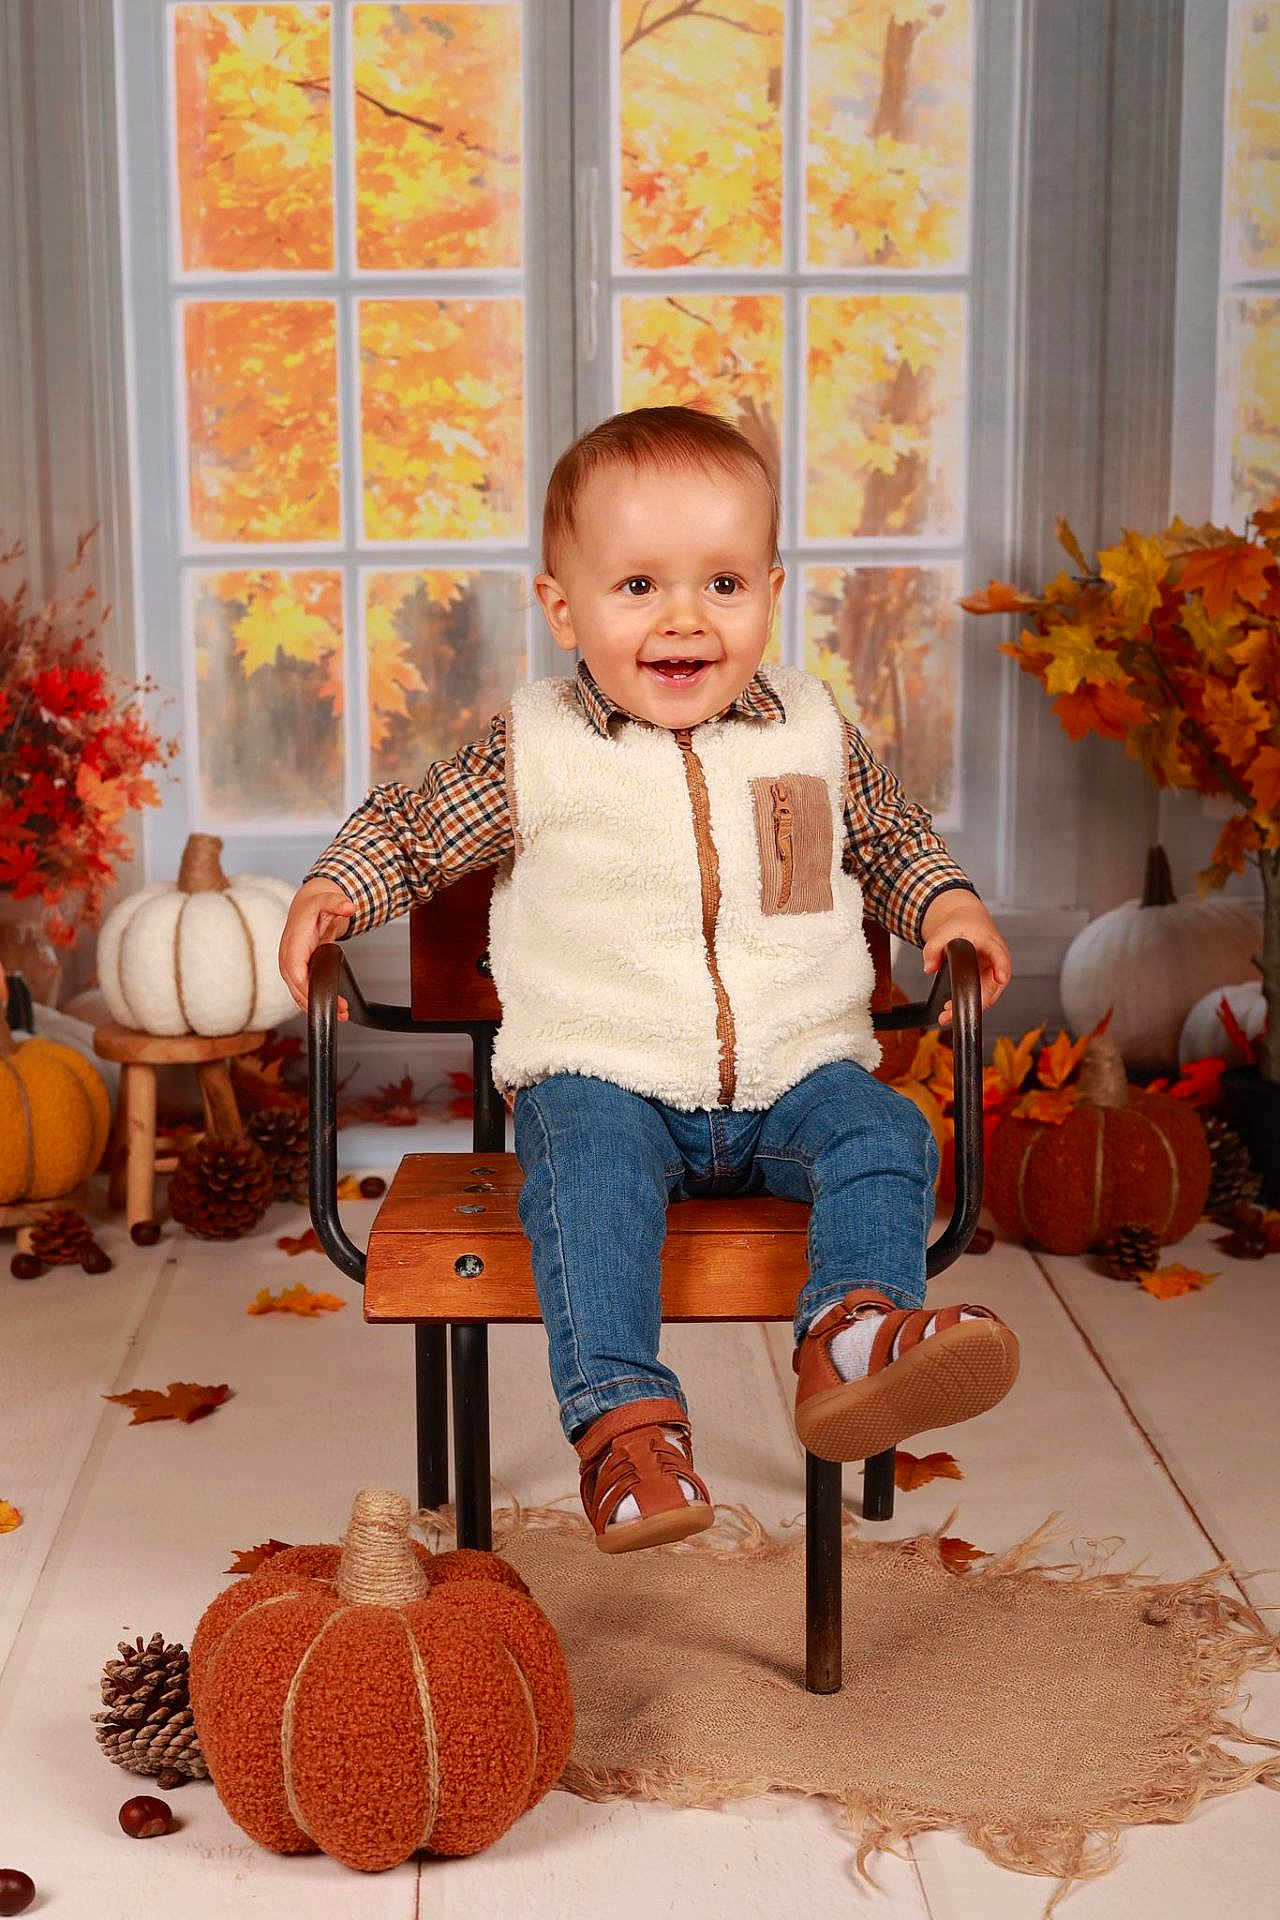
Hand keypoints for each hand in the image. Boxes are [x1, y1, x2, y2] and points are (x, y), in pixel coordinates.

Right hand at [278, 879, 356, 1019]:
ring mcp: (290, 967)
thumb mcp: (326, 900)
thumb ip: (337, 902)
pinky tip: (330, 1007)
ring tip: (341, 1013)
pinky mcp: (297, 973)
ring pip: (298, 994)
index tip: (325, 997)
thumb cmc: (313, 907)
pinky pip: (302, 992)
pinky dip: (314, 1001)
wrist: (306, 907)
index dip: (307, 988)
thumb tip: (348, 906)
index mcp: (292, 944)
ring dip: (317, 1006)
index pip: (295, 972)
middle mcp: (287, 958)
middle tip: (341, 1010)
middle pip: (297, 989)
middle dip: (317, 1002)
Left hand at [919, 894, 1011, 1029]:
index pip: (1000, 956)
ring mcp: (994, 972)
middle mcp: (997, 960)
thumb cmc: (962, 926)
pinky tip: (950, 1009)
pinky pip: (981, 995)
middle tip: (951, 1010)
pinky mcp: (988, 980)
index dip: (1002, 968)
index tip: (1001, 978)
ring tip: (946, 1014)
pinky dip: (967, 1002)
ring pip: (988, 994)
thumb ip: (932, 949)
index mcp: (991, 943)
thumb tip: (929, 967)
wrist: (968, 924)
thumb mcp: (943, 932)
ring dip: (969, 1005)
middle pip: (994, 984)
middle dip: (976, 1000)